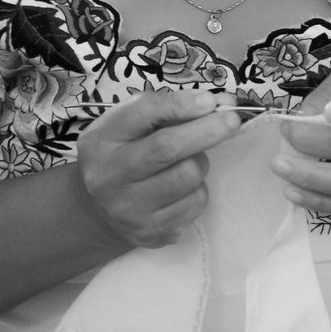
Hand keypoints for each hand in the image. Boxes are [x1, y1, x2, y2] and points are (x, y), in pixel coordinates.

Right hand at [75, 90, 243, 248]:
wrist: (98, 211)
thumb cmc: (124, 155)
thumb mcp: (131, 127)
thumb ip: (171, 110)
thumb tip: (225, 103)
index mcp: (101, 140)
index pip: (143, 113)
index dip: (180, 104)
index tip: (209, 100)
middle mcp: (108, 175)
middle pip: (167, 147)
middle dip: (207, 130)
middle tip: (232, 119)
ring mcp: (127, 208)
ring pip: (188, 175)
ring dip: (200, 162)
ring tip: (189, 161)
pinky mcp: (150, 231)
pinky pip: (196, 202)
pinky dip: (199, 189)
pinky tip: (183, 189)